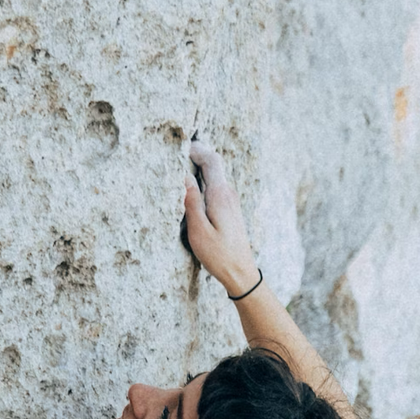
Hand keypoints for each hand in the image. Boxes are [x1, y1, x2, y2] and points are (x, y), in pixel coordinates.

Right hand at [183, 140, 258, 297]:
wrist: (241, 273)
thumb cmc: (219, 256)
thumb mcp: (199, 231)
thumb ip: (191, 203)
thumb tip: (184, 179)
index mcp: (220, 195)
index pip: (211, 160)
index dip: (197, 149)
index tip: (181, 146)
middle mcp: (228, 194)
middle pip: (214, 165)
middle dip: (197, 155)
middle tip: (179, 150)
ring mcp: (231, 202)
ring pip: (215, 176)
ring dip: (200, 168)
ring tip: (183, 163)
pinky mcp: (229, 210)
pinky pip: (215, 188)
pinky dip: (204, 181)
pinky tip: (193, 187)